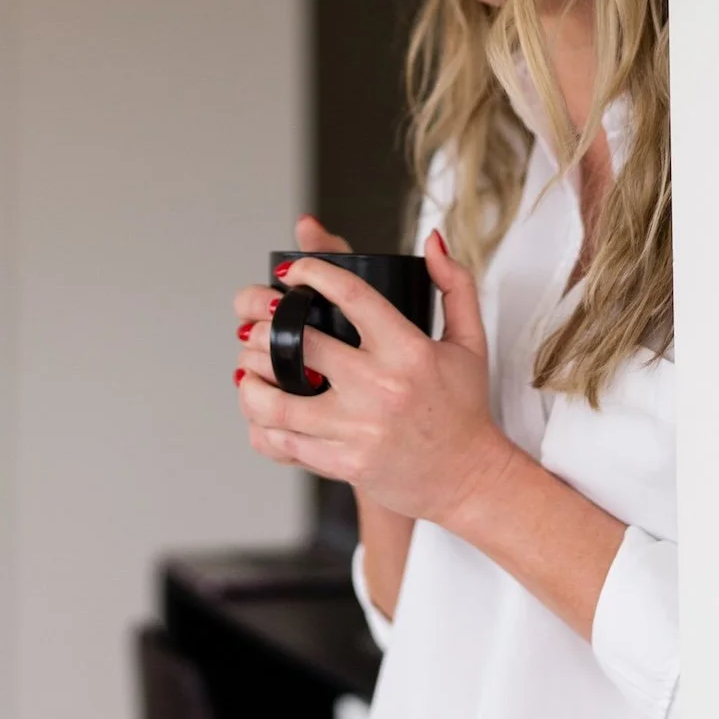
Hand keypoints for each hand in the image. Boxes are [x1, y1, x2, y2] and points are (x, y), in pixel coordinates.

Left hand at [235, 228, 504, 526]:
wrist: (470, 479)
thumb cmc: (465, 407)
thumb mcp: (470, 340)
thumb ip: (454, 284)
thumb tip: (432, 239)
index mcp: (408, 350)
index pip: (351, 295)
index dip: (312, 272)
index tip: (291, 271)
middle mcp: (380, 388)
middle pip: (299, 345)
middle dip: (265, 326)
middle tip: (256, 320)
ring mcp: (358, 429)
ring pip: (276, 401)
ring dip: (250, 378)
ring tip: (247, 365)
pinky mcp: (344, 464)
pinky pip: (283, 442)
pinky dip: (260, 424)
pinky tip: (260, 409)